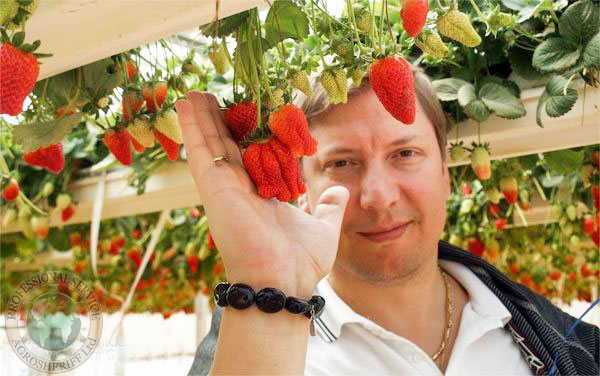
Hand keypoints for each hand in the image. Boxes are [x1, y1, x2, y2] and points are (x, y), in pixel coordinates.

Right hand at [176, 92, 349, 296]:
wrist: (283, 281)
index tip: (249, 109)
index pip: (253, 154)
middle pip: (227, 144)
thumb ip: (329, 207)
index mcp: (262, 193)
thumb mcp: (323, 227)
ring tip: (194, 90)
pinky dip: (191, 126)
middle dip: (220, 119)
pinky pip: (200, 150)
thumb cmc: (301, 261)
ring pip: (210, 143)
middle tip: (211, 93)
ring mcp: (224, 186)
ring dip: (201, 116)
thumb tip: (340, 192)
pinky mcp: (213, 187)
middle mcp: (240, 187)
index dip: (250, 131)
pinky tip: (184, 103)